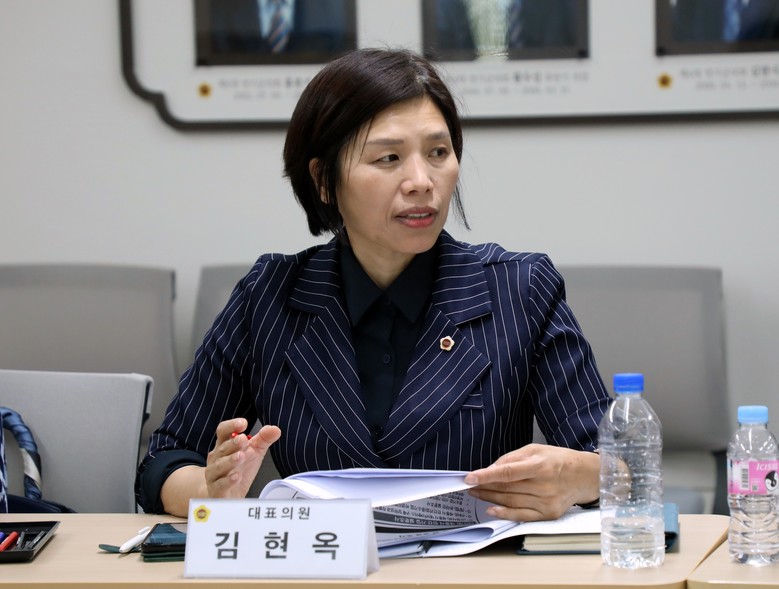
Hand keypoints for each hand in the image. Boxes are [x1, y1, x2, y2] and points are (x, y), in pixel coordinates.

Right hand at [205, 418, 280, 498]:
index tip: (243, 423)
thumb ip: (264, 439)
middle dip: (233, 443)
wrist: (227, 495)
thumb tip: (275, 429)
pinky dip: (228, 480)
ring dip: (230, 460)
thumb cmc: (239, 470)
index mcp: (225, 445)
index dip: (231, 426)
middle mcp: (217, 458)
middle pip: (223, 448)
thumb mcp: (254, 452)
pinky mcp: (216, 489)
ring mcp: (214, 474)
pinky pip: (220, 484)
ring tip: (241, 456)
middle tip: (243, 439)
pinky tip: (237, 476)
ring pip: (220, 465)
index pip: (223, 431)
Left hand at [464, 444, 598, 521]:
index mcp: (540, 466)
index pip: (507, 472)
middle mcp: (544, 486)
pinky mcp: (549, 514)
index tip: (469, 478)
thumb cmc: (559, 460)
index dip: (486, 476)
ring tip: (476, 493)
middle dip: (484, 487)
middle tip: (469, 485)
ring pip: (510, 502)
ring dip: (489, 498)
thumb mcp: (536, 450)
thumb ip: (512, 459)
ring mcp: (546, 502)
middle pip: (506, 489)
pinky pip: (521, 516)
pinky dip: (504, 514)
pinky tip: (491, 509)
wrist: (585, 477)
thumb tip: (491, 469)